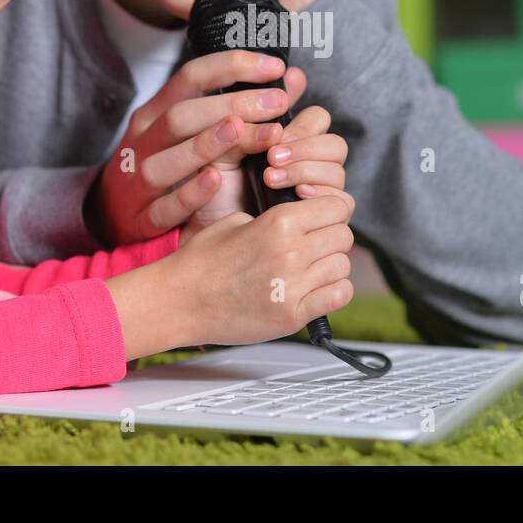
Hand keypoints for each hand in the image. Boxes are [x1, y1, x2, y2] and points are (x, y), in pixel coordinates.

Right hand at [88, 50, 303, 246]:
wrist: (116, 217)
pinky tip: (217, 180)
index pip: (192, 76)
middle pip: (182, 114)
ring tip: (244, 132)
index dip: (233, 66)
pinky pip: (162, 205)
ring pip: (165, 158)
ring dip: (206, 144)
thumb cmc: (169, 166)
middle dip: (231, 105)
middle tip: (276, 103)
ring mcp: (136, 178)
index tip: (275, 66)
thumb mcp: (197, 131)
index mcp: (156, 112)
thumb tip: (294, 79)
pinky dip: (188, 193)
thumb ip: (246, 107)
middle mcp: (143, 140)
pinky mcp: (139, 216)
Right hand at [172, 195, 355, 346]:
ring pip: (343, 265)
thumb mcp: (236, 221)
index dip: (332, 210)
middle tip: (316, 244)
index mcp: (278, 222)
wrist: (178, 301)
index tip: (326, 217)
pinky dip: (333, 291)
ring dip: (331, 266)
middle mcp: (290, 251)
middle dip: (332, 238)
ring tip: (311, 269)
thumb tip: (303, 218)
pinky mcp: (292, 315)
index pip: (336, 206)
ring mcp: (293, 285)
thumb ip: (275, 218)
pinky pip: (339, 296)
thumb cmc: (200, 262)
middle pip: (344, 236)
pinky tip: (315, 289)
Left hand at [184, 102, 351, 236]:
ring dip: (306, 169)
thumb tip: (291, 75)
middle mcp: (310, 167)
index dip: (302, 123)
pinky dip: (319, 194)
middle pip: (335, 144)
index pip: (319, 119)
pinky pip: (341, 203)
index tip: (277, 130)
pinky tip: (297, 196)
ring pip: (338, 171)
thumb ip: (253, 112)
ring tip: (272, 177)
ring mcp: (317, 194)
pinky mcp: (320, 221)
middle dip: (306, 146)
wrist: (199, 233)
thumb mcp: (225, 143)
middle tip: (273, 155)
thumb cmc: (209, 188)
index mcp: (291, 143)